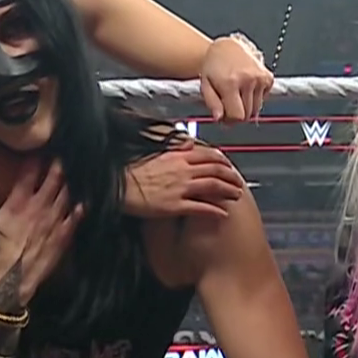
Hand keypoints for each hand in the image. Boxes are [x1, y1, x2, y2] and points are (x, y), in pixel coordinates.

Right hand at [0, 159, 79, 301]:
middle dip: (56, 168)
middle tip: (59, 159)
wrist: (8, 284)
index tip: (39, 153)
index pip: (29, 174)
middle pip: (53, 181)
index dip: (35, 162)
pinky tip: (81, 205)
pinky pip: (74, 220)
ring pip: (65, 197)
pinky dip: (78, 210)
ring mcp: (53, 223)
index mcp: (18, 203)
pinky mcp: (62, 238)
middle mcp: (39, 209)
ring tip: (68, 177)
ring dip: (67, 185)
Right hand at [124, 142, 246, 219]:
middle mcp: (183, 171)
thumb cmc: (133, 172)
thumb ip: (175, 149)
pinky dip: (215, 210)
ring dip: (228, 191)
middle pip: (216, 170)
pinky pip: (201, 207)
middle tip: (239, 182)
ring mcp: (180, 188)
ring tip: (236, 195)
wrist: (119, 185)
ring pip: (213, 187)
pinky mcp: (175, 205)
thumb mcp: (156, 154)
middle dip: (231, 176)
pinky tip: (223, 213)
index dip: (223, 161)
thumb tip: (187, 144)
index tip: (229, 165)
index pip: (208, 155)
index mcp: (178, 157)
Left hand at [200, 35, 272, 121]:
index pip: (237, 116)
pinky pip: (264, 98)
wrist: (227, 47)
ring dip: (247, 107)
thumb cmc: (214, 65)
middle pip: (248, 114)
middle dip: (238, 114)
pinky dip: (256, 98)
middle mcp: (247, 80)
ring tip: (237, 96)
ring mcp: (260, 78)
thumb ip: (212, 103)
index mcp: (230, 83)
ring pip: (257, 108)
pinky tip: (247, 88)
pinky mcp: (268, 77)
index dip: (230, 121)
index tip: (225, 117)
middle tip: (229, 106)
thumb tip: (219, 118)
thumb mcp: (205, 84)